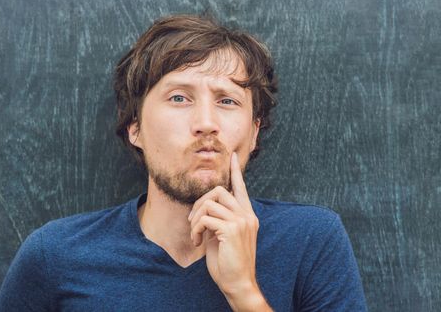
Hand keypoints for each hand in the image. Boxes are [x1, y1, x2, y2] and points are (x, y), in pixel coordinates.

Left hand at [188, 152, 259, 296]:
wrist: (239, 283)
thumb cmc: (229, 263)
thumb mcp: (224, 237)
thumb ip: (220, 220)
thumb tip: (205, 208)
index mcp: (247, 215)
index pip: (241, 187)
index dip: (235, 171)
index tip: (232, 156)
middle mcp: (247, 215)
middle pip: (218, 191)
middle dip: (199, 203)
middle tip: (193, 221)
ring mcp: (241, 221)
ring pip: (209, 203)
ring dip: (195, 219)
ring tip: (195, 235)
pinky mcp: (232, 229)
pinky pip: (205, 218)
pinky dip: (195, 229)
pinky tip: (197, 242)